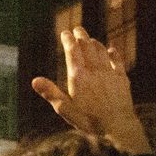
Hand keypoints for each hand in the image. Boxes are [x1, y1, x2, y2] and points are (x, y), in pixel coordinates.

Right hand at [30, 27, 151, 154]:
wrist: (118, 126)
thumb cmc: (89, 120)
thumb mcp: (65, 109)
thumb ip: (50, 93)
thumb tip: (34, 80)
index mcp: (78, 77)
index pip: (72, 51)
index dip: (68, 40)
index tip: (64, 32)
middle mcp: (94, 70)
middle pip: (87, 47)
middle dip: (81, 36)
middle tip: (77, 29)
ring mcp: (109, 73)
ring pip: (101, 51)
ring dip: (95, 43)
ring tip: (90, 39)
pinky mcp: (122, 78)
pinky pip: (117, 60)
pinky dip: (113, 52)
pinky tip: (111, 49)